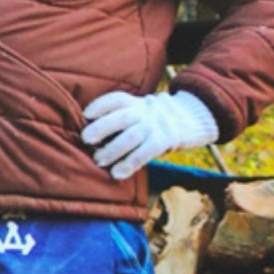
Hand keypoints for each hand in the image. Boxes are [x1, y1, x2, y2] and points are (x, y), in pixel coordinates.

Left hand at [81, 90, 218, 180]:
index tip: (86, 115)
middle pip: (122, 117)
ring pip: (132, 137)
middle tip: (85, 139)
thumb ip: (118, 118)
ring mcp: (155, 126)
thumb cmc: (148, 119)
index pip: (116, 99)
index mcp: (135, 102)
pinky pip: (145, 153)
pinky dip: (129, 164)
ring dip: (112, 150)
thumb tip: (89, 135)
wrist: (188, 118)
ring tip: (98, 160)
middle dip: (101, 128)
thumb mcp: (137, 110)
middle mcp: (144, 112)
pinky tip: (116, 174)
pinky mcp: (164, 141)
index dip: (99, 106)